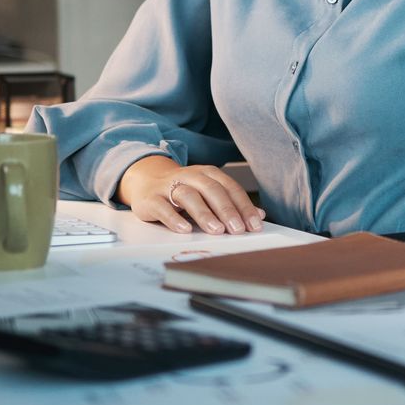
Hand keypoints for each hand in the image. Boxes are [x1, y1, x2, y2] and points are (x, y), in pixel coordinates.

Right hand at [117, 155, 264, 234]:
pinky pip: (163, 207)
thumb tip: (259, 216)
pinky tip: (185, 230)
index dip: (244, 206)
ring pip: (189, 196)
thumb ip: (232, 203)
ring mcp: (169, 186)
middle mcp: (190, 176)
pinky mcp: (151, 198)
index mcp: (207, 174)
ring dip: (204, 214)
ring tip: (216, 231)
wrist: (146, 181)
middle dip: (227, 210)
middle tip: (238, 229)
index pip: (230, 188)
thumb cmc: (183, 191)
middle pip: (211, 190)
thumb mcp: (208, 194)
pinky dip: (174, 218)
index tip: (255, 225)